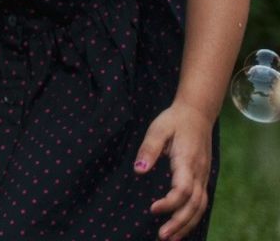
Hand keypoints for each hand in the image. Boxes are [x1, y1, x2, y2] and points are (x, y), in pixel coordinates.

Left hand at [136, 101, 212, 239]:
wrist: (197, 113)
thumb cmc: (174, 121)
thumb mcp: (157, 129)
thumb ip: (148, 149)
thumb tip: (139, 171)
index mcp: (187, 161)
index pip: (183, 189)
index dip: (170, 203)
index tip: (153, 209)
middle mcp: (199, 172)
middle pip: (194, 205)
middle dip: (179, 223)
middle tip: (162, 236)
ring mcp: (203, 176)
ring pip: (200, 207)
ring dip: (187, 224)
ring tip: (170, 238)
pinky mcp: (202, 178)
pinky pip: (201, 202)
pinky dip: (193, 217)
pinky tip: (181, 227)